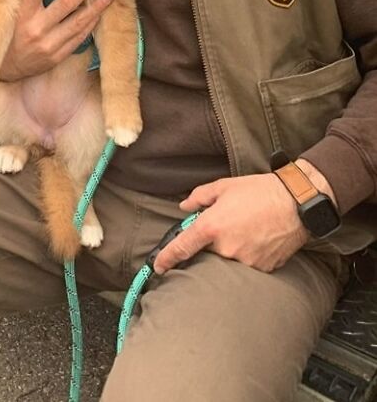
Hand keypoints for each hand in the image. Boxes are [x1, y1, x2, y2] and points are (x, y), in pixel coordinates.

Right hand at [0, 0, 112, 81]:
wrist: (8, 68)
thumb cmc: (12, 34)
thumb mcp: (13, 14)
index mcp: (22, 15)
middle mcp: (35, 29)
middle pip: (64, 5)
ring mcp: (48, 44)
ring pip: (77, 22)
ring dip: (95, 8)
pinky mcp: (57, 56)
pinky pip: (78, 38)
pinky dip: (90, 25)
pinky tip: (98, 15)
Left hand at [153, 173, 308, 274]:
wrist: (296, 203)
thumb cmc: (259, 191)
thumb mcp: (224, 186)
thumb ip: (199, 197)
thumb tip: (184, 206)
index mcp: (212, 227)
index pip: (182, 248)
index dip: (167, 258)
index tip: (159, 266)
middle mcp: (225, 248)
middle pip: (208, 252)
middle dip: (211, 241)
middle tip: (228, 224)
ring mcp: (245, 261)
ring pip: (228, 259)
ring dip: (231, 246)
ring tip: (247, 227)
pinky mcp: (262, 268)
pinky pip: (247, 264)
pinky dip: (247, 253)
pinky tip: (258, 237)